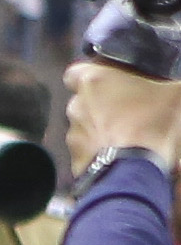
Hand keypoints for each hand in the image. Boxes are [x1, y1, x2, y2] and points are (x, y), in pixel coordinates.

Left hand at [64, 62, 180, 178]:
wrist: (141, 173)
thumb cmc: (157, 124)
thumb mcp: (177, 94)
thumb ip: (172, 85)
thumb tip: (176, 90)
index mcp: (94, 81)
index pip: (76, 72)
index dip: (92, 77)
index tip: (109, 83)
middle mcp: (77, 107)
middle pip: (82, 102)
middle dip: (99, 106)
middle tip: (126, 112)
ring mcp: (74, 137)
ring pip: (83, 129)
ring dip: (98, 131)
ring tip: (125, 138)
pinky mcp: (76, 164)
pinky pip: (86, 155)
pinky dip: (98, 155)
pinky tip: (119, 157)